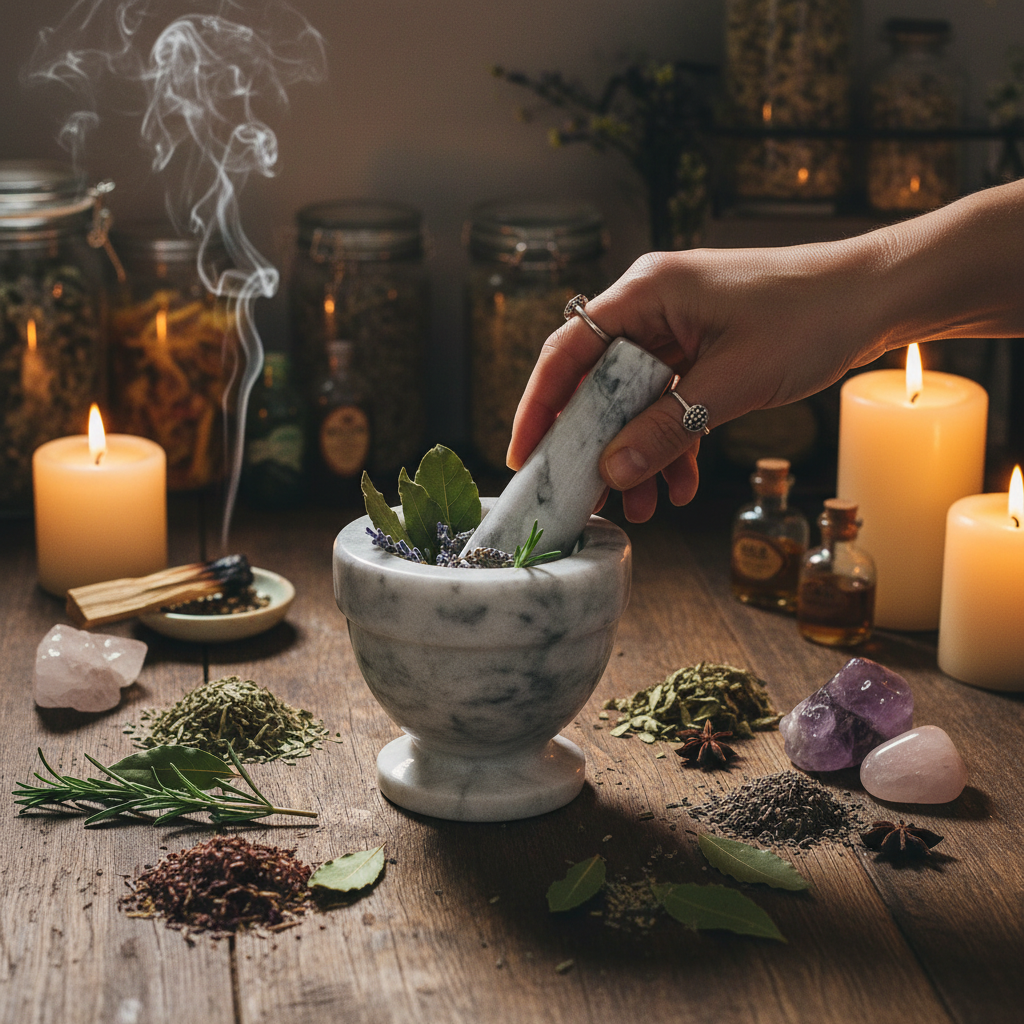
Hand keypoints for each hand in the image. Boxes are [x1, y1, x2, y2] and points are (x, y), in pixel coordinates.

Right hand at [508, 244, 885, 520]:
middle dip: (595, 445)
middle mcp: (651, 305)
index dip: (539, 407)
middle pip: (597, 382)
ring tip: (640, 507)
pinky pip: (668, 401)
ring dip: (636, 453)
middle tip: (584, 496)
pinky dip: (670, 441)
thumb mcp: (730, 384)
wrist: (874, 298)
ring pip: (633, 400)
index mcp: (645, 293)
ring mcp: (675, 327)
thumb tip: (612, 472)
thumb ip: (666, 429)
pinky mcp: (699, 348)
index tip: (524, 456)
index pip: (568, 352)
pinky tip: (677, 483)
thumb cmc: (809, 318)